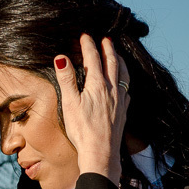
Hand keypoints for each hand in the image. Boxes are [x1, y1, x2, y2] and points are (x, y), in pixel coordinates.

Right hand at [53, 34, 129, 184]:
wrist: (101, 153)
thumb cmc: (83, 130)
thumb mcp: (70, 103)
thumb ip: (66, 79)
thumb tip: (61, 57)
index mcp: (98, 85)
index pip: (93, 59)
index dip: (89, 46)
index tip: (85, 36)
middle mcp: (112, 90)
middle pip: (112, 63)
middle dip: (108, 49)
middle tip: (106, 39)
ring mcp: (120, 101)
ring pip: (123, 74)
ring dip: (120, 61)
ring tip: (118, 55)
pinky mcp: (124, 111)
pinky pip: (127, 88)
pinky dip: (124, 79)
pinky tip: (123, 83)